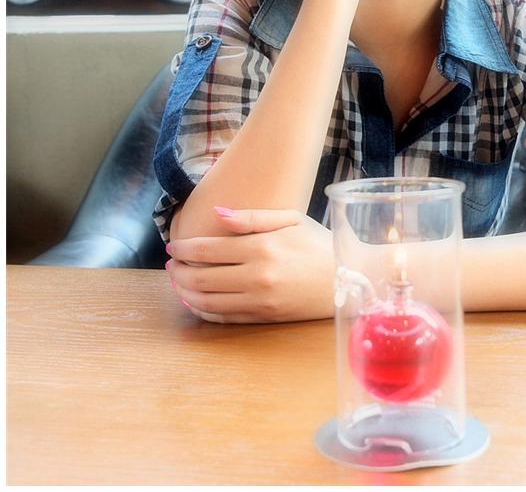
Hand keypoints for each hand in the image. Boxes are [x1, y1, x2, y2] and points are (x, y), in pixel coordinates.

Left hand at [166, 207, 335, 323]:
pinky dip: (202, 310)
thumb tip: (217, 213)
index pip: (207, 249)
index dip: (183, 249)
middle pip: (200, 277)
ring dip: (184, 292)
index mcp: (262, 247)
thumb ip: (252, 217)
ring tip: (177, 282)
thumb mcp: (291, 220)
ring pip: (207, 301)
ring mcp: (260, 301)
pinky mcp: (265, 318)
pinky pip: (223, 318)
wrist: (349, 279)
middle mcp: (257, 276)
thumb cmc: (320, 244)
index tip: (173, 246)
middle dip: (178, 271)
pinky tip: (195, 301)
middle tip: (171, 264)